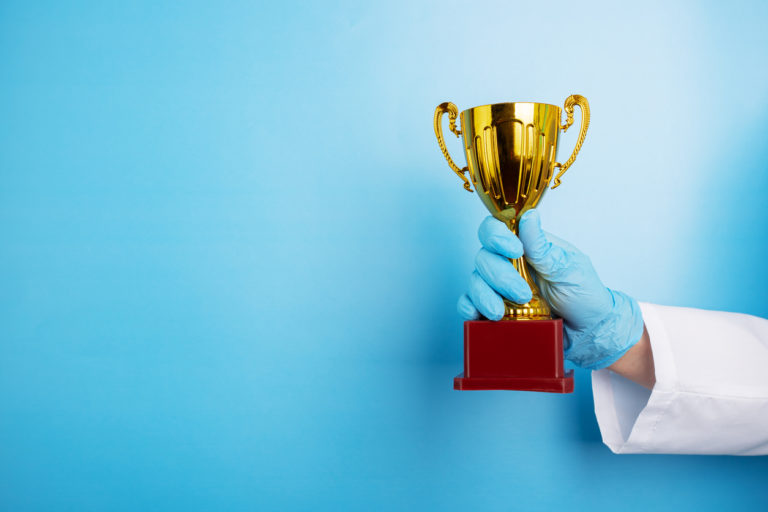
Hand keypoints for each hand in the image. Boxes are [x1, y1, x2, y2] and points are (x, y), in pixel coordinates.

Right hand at [457, 210, 644, 369]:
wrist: (589, 332)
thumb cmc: (585, 295)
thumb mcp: (569, 268)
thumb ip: (543, 246)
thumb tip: (529, 216)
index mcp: (527, 247)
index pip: (497, 228)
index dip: (497, 236)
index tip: (515, 251)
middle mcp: (509, 264)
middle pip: (484, 257)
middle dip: (500, 276)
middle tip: (523, 293)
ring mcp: (499, 288)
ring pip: (475, 281)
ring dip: (486, 295)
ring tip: (504, 312)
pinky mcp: (495, 310)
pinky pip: (470, 305)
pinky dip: (469, 308)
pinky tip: (481, 315)